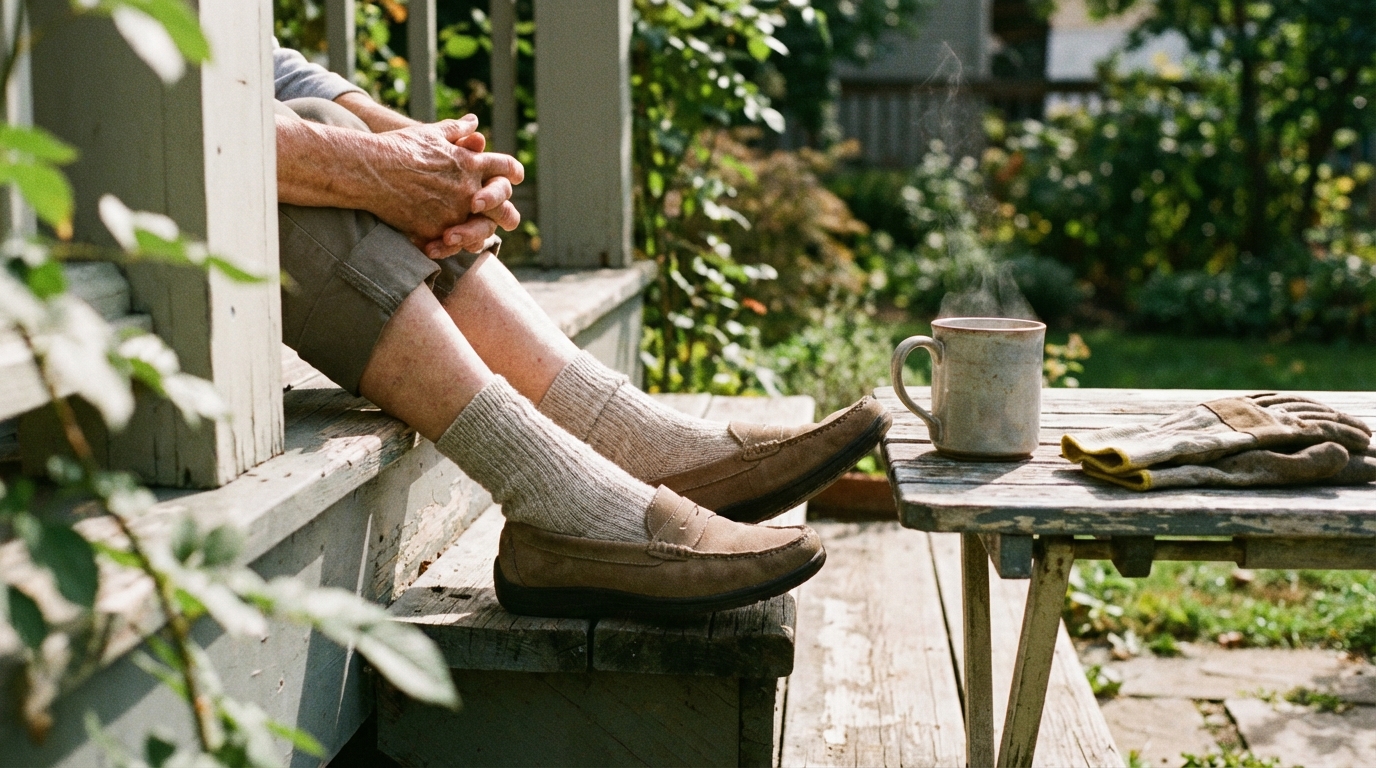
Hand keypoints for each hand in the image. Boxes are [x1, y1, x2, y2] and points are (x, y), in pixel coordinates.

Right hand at [363, 115, 524, 247]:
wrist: (371, 169)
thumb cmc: (398, 147)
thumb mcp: (431, 133)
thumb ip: (456, 130)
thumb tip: (474, 122)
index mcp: (470, 163)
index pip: (504, 167)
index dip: (512, 171)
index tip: (516, 175)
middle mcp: (468, 189)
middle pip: (502, 205)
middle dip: (505, 212)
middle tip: (507, 219)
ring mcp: (454, 212)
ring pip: (480, 230)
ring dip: (478, 234)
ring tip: (471, 236)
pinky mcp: (436, 230)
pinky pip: (451, 244)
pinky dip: (449, 245)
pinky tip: (443, 245)